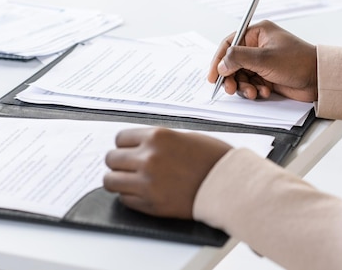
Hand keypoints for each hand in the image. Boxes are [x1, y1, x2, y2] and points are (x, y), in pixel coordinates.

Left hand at [103, 127, 231, 218]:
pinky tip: (145, 193)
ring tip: (132, 182)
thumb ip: (159, 141)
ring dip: (120, 180)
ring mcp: (147, 182)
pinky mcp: (150, 204)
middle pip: (111, 159)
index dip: (125, 146)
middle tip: (129, 167)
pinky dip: (131, 197)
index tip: (129, 151)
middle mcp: (148, 158)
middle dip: (119, 163)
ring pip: (111, 181)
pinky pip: (125, 200)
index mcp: (157, 137)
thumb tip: (137, 146)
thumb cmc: (214, 159)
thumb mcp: (185, 138)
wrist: (230, 185)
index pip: (120, 139)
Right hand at [207, 20, 317, 101]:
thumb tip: (221, 65)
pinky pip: (252, 83)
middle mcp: (259, 46)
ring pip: (241, 75)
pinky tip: (264, 92)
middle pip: (233, 62)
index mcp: (258, 33)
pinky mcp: (268, 76)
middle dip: (231, 77)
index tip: (213, 75)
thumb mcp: (264, 58)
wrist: (319, 79)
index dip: (219, 59)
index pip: (230, 44)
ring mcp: (263, 62)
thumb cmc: (298, 62)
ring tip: (253, 92)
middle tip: (230, 89)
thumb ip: (238, 59)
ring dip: (244, 86)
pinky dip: (254, 89)